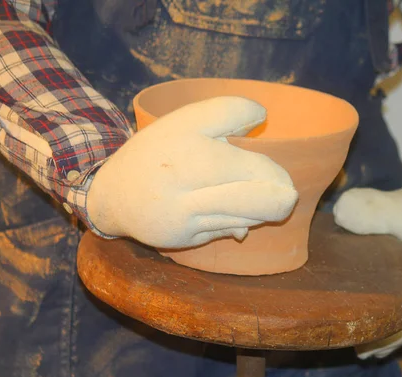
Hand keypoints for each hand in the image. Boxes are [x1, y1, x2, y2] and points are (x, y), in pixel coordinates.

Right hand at [87, 96, 297, 248]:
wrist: (112, 195)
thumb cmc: (155, 151)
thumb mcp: (186, 119)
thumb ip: (227, 111)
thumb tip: (262, 116)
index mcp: (192, 156)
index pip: (255, 170)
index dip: (275, 174)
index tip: (280, 175)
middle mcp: (188, 193)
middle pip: (256, 202)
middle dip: (281, 202)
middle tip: (289, 197)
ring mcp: (185, 221)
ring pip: (244, 220)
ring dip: (262, 212)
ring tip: (268, 204)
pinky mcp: (184, 241)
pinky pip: (224, 232)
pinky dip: (239, 223)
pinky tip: (240, 218)